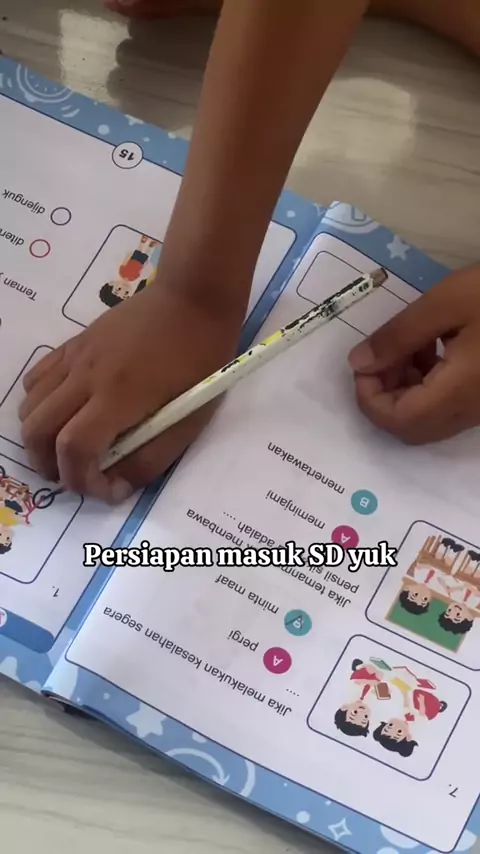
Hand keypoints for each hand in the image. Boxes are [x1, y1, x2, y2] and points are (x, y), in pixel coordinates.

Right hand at [19, 284, 243, 501]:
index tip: (107, 489)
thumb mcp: (191, 418)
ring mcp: (75, 357)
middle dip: (51, 466)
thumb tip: (118, 484)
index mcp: (119, 396)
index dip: (81, 480)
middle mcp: (86, 376)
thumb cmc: (201, 360)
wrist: (192, 297)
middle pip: (37, 431)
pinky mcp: (73, 344)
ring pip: (29, 405)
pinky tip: (63, 413)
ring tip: (68, 448)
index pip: (74, 449)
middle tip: (79, 475)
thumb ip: (153, 456)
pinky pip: (36, 379)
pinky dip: (38, 405)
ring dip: (40, 437)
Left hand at [348, 265, 479, 443]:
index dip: (368, 397)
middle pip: (409, 427)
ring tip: (410, 342)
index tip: (364, 361)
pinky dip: (428, 384)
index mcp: (459, 391)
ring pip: (428, 419)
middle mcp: (471, 411)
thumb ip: (399, 335)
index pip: (396, 420)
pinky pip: (448, 407)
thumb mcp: (448, 302)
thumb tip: (359, 363)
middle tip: (383, 352)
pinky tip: (436, 345)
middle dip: (384, 393)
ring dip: (405, 387)